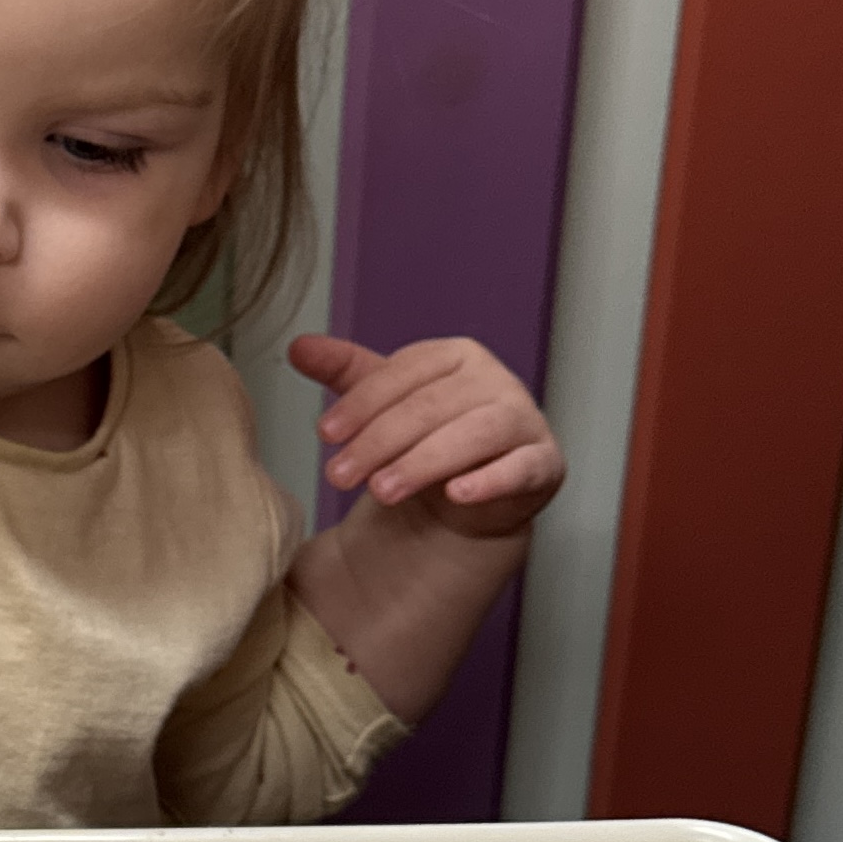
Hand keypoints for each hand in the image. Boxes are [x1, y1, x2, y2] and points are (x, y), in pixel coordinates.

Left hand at [289, 333, 563, 540]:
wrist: (471, 495)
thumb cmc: (427, 438)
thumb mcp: (383, 403)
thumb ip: (345, 374)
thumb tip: (298, 346)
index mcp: (455, 355)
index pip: (405, 372)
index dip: (362, 403)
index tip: (325, 434)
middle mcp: (494, 380)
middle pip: (432, 406)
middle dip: (379, 442)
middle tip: (338, 475)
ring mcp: (523, 420)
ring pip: (474, 435)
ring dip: (423, 463)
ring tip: (381, 490)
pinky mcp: (543, 463)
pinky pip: (521, 468)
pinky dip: (490, 480)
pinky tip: (456, 494)